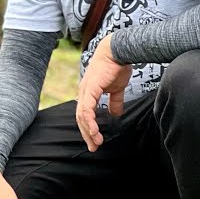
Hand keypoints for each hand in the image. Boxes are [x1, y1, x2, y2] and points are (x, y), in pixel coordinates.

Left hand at [75, 33, 131, 151]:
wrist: (118, 51)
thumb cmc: (117, 67)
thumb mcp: (116, 88)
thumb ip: (114, 101)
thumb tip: (115, 114)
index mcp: (88, 93)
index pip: (85, 114)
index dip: (89, 128)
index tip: (96, 140)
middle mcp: (83, 93)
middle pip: (81, 118)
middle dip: (87, 134)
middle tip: (94, 147)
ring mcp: (85, 90)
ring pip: (82, 116)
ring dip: (89, 131)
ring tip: (96, 142)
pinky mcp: (90, 89)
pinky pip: (86, 109)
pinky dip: (89, 121)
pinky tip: (94, 131)